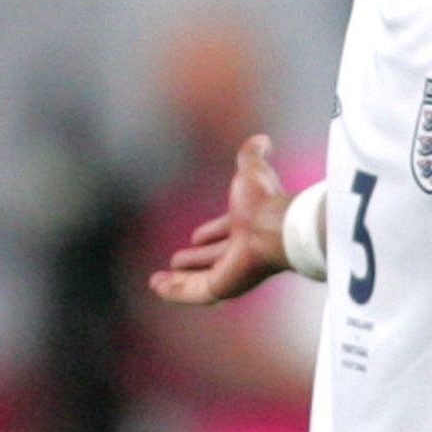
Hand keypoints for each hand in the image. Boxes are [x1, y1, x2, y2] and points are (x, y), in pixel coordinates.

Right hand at [149, 133, 291, 305]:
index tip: (195, 236)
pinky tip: (157, 288)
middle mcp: (240, 252)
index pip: (225, 234)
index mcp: (247, 228)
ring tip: (156, 280)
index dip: (211, 234)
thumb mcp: (251, 172)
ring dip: (178, 280)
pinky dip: (174, 292)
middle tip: (177, 259)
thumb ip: (251, 156)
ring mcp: (231, 273)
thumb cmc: (265, 202)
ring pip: (200, 279)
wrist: (275, 228)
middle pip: (213, 259)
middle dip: (195, 259)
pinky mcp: (222, 287)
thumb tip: (262, 138)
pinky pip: (193, 293)